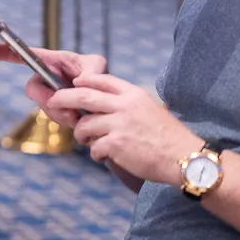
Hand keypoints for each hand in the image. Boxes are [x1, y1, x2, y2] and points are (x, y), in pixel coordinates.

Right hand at [0, 45, 105, 127]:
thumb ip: (90, 71)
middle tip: (62, 105)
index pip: (25, 55)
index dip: (5, 52)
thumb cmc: (98, 75)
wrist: (105, 101)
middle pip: (32, 88)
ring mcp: (50, 96)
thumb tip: (78, 84)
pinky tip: (79, 119)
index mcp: (52, 61)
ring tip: (78, 115)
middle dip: (44, 98)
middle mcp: (46, 79)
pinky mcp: (57, 111)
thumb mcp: (96, 65)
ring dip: (60, 112)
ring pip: (44, 106)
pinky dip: (66, 120)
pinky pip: (54, 118)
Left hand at [50, 73, 201, 186]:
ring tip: (88, 141)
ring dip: (81, 134)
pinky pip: (94, 147)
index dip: (83, 81)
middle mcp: (124, 106)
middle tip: (53, 102)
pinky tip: (104, 157)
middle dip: (63, 98)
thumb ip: (125, 103)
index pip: (101, 80)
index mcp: (133, 94)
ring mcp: (119, 124)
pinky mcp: (116, 144)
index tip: (73, 84)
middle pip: (82, 96)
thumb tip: (98, 105)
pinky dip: (95, 153)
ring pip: (84, 125)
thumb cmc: (168, 137)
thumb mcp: (149, 108)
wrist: (185, 159)